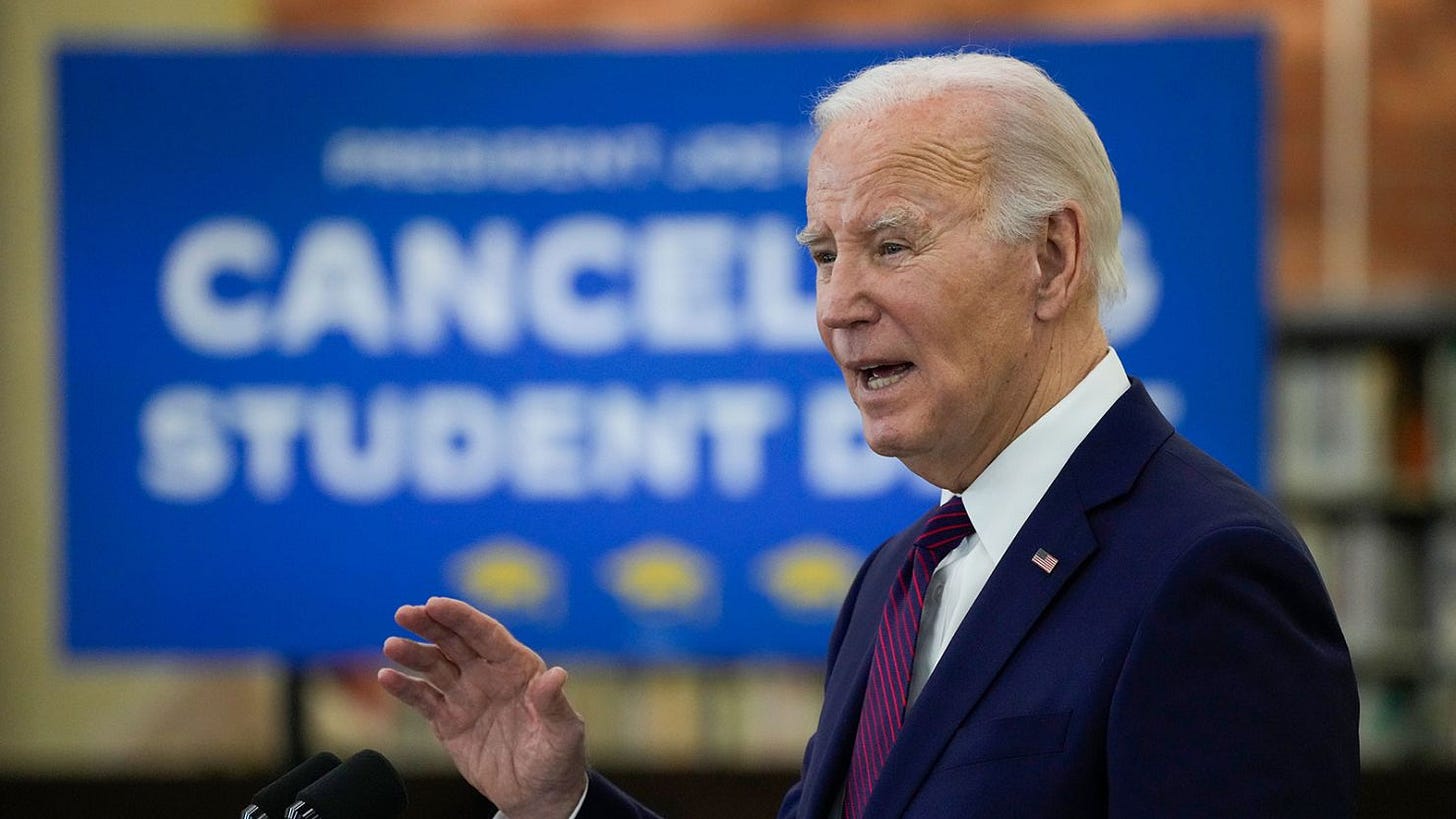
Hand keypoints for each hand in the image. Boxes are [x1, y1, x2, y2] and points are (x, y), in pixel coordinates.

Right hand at [379, 597, 586, 818]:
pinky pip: (423, 699)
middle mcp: (489, 675)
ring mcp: (467, 695)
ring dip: (413, 653)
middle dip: (430, 624)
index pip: (486, 634)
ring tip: (392, 645)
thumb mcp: (563, 732)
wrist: (536, 795)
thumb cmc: (558, 758)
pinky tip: (386, 676)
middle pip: (455, 642)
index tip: (435, 603)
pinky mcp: (449, 721)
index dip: (461, 618)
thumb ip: (553, 703)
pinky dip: (404, 688)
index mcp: (518, 667)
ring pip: (435, 666)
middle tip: (405, 613)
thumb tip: (556, 675)